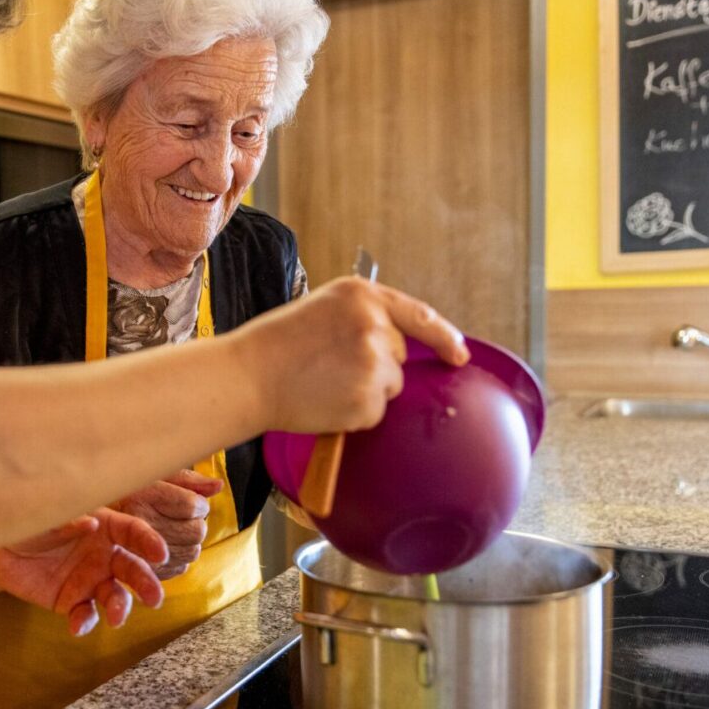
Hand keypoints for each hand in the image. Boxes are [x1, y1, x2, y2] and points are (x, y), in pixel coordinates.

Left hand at [0, 508, 168, 635]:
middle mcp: (105, 555)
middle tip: (155, 598)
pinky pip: (86, 615)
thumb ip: (65, 521)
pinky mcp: (74, 602)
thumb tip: (91, 523)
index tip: (160, 555)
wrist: (1, 550)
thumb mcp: (44, 518)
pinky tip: (77, 627)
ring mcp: (92, 581)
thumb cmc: (30, 524)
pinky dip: (85, 622)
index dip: (149, 542)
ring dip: (120, 608)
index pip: (134, 532)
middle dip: (147, 584)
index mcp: (105, 526)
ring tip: (115, 618)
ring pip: (116, 596)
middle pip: (134, 569)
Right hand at [111, 470, 224, 577]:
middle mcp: (137, 523)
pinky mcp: (140, 572)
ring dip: (188, 543)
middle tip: (181, 519)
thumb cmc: (128, 495)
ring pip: (192, 551)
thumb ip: (186, 479)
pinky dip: (178, 559)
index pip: (193, 506)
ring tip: (171, 533)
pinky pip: (179, 568)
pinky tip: (163, 550)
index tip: (192, 503)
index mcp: (140, 495)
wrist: (92, 527)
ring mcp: (137, 551)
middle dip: (195, 524)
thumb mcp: (153, 476)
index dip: (199, 503)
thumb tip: (217, 486)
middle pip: (196, 531)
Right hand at [241, 277, 467, 434]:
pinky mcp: (369, 398)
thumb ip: (364, 318)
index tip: (459, 354)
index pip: (420, 315)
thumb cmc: (278, 346)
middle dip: (376, 365)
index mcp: (363, 295)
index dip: (445, 337)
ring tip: (324, 383)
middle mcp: (375, 324)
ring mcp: (375, 362)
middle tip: (329, 367)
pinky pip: (376, 412)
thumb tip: (398, 345)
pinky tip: (325, 400)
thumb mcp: (324, 310)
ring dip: (366, 390)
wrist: (249, 377)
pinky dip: (355, 413)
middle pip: (400, 355)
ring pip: (390, 385)